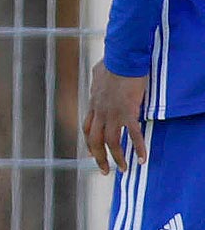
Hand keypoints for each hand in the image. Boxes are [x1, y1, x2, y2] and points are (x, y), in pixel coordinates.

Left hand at [82, 60, 149, 174]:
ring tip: (123, 169)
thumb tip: (98, 74)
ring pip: (111, 142)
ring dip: (117, 158)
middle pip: (94, 141)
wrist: (122, 58)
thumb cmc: (112, 62)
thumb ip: (97, 79)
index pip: (87, 129)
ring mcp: (113, 113)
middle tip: (104, 170)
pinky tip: (143, 158)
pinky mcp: (129, 111)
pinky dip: (139, 147)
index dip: (89, 143)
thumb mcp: (98, 73)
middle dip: (98, 158)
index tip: (92, 153)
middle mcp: (100, 112)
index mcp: (93, 104)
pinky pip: (133, 134)